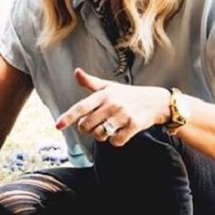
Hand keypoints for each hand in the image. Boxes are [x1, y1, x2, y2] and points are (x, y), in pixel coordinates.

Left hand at [55, 68, 169, 144]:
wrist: (157, 101)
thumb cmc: (128, 94)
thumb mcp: (109, 86)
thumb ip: (91, 83)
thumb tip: (76, 72)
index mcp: (103, 94)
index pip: (81, 107)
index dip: (68, 117)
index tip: (57, 125)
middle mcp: (112, 104)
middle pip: (87, 126)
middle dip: (88, 129)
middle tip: (96, 124)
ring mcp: (123, 115)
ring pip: (100, 135)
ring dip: (101, 136)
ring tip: (108, 128)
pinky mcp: (134, 125)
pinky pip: (116, 142)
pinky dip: (115, 141)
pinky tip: (121, 133)